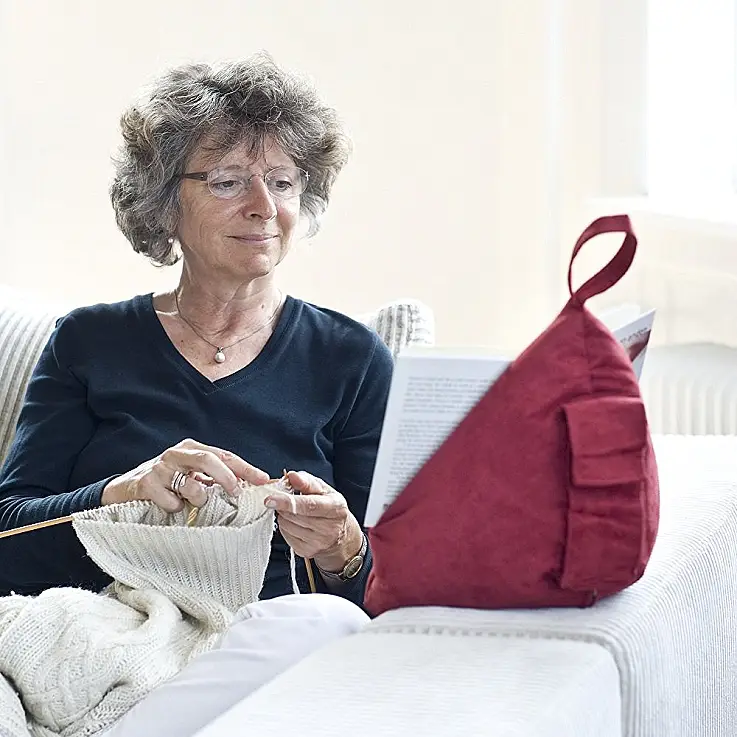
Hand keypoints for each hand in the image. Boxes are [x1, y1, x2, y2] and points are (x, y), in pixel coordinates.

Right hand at [101, 438, 268, 511]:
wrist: (123, 490)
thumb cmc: (165, 484)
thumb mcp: (191, 477)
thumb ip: (214, 480)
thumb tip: (248, 488)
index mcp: (192, 449)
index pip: (224, 455)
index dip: (245, 467)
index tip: (263, 480)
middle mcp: (177, 454)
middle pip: (208, 460)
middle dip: (227, 478)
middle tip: (238, 494)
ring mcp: (160, 468)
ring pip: (191, 485)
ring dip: (199, 499)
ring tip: (195, 504)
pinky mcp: (146, 485)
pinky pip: (172, 502)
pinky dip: (177, 509)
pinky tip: (171, 508)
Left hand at [265, 471, 363, 572]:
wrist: (341, 535)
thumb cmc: (329, 507)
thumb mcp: (323, 490)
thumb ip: (307, 481)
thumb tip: (292, 476)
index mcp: (336, 508)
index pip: (308, 505)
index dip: (287, 501)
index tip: (270, 499)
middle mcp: (330, 528)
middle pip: (294, 516)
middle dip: (283, 506)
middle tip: (284, 500)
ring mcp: (319, 543)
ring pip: (287, 526)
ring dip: (284, 516)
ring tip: (293, 512)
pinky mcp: (307, 552)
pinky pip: (286, 536)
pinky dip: (285, 527)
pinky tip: (294, 523)